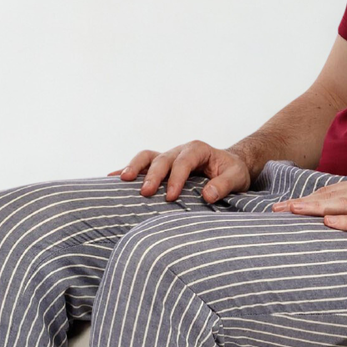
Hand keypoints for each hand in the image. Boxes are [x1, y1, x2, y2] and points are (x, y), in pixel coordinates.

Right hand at [110, 141, 251, 203]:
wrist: (230, 166)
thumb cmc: (233, 171)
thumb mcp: (236, 177)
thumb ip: (223, 185)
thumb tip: (207, 195)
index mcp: (198, 150)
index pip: (184, 162)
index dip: (176, 178)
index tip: (170, 197)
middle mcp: (180, 150)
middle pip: (162, 159)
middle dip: (152, 175)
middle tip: (145, 193)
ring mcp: (168, 157)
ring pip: (147, 157)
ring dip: (134, 167)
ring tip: (122, 180)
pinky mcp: (161, 166)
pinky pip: (142, 165)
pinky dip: (126, 170)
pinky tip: (111, 179)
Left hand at [270, 176, 346, 256]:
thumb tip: (331, 214)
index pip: (328, 191)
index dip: (305, 198)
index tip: (282, 206)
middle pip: (328, 196)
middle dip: (301, 202)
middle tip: (277, 210)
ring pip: (341, 205)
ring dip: (315, 207)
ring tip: (294, 211)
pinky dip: (345, 221)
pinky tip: (328, 222)